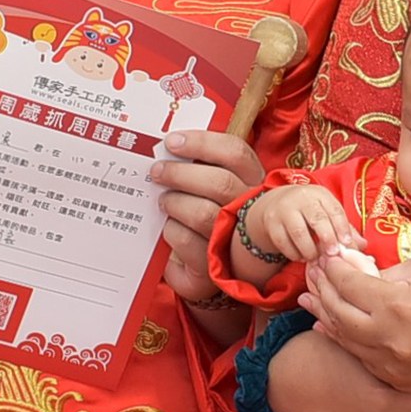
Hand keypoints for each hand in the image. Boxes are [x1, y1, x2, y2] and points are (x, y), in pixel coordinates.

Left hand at [148, 127, 263, 305]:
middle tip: (157, 171)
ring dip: (175, 202)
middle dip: (180, 173)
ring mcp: (237, 241)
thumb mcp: (213, 189)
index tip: (171, 142)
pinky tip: (168, 227)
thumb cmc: (211, 217)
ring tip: (162, 200)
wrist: (211, 269)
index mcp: (253, 182)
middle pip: (219, 182)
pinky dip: (172, 231)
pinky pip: (189, 242)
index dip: (202, 143)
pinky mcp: (216, 267)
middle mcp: (251, 211)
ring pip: (204, 213)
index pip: (235, 153)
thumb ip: (202, 167)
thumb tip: (170, 146)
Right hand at [240, 183, 356, 269]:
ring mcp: (284, 210)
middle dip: (327, 238)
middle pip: (317, 219)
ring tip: (315, 257)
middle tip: (332, 254)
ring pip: (299, 233)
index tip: (347, 244)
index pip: (334, 210)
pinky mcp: (271, 224)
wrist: (277, 204)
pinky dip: (294, 253)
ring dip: (309, 249)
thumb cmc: (310, 212)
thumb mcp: (327, 213)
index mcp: (320, 194)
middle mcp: (301, 198)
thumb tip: (363, 246)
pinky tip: (301, 257)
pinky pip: (284, 242)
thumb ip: (345, 229)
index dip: (342, 228)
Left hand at [301, 247, 410, 395]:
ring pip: (346, 340)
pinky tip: (334, 327)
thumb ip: (390, 273)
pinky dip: (347, 340)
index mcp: (398, 305)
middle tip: (312, 274)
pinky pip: (364, 359)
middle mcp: (390, 339)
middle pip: (338, 313)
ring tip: (312, 300)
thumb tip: (359, 274)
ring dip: (326, 317)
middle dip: (323, 290)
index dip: (334, 267)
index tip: (327, 256)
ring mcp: (394, 365)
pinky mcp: (401, 381)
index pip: (349, 283)